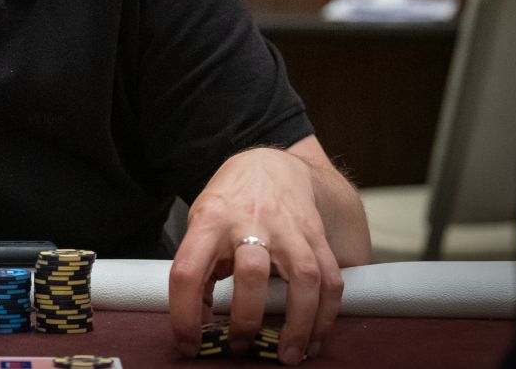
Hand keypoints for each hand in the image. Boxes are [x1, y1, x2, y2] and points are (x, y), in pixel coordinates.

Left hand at [169, 147, 343, 364]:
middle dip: (247, 319)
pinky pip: (330, 280)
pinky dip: (326, 315)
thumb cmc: (229, 203)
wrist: (270, 165)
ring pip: (304, 278)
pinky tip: (315, 338)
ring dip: (299, 325)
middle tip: (241, 348)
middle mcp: (250, 221)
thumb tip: (201, 321)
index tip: (188, 344)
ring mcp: (288, 228)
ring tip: (288, 356)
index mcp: (210, 220)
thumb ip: (199, 265)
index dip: (184, 315)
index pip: (187, 270)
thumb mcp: (201, 222)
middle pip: (251, 273)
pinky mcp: (316, 236)